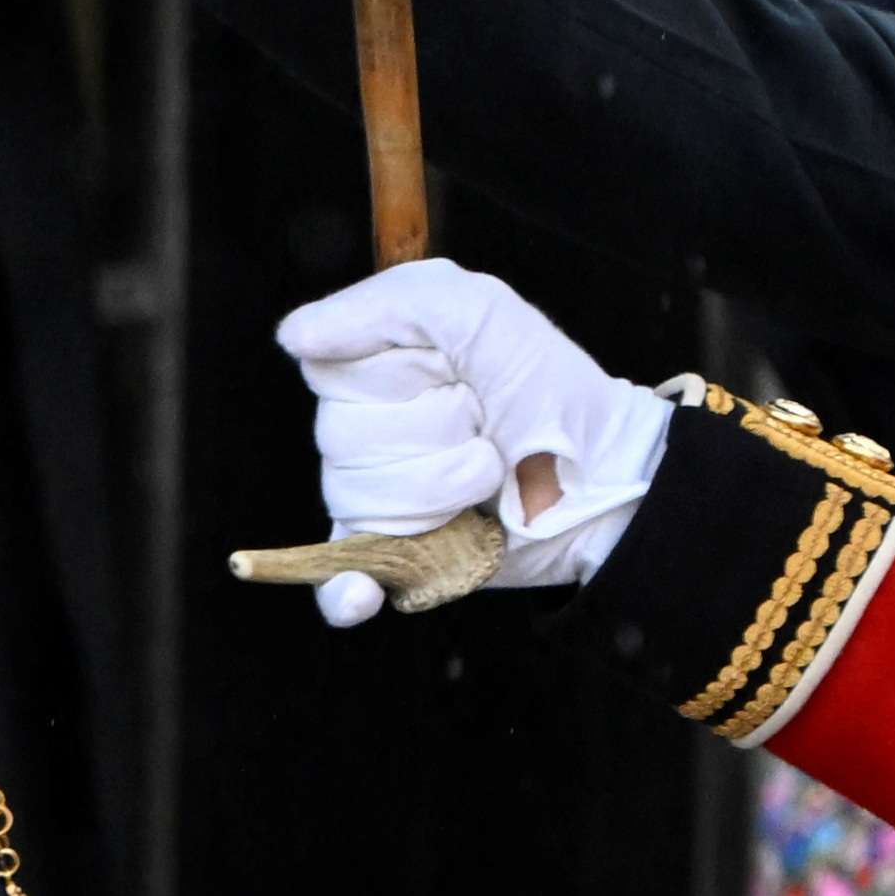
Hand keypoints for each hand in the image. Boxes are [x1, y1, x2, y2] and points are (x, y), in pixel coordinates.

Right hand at [255, 257, 670, 627]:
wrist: (600, 469)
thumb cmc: (543, 385)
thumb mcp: (478, 310)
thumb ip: (389, 303)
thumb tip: (294, 335)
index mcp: (372, 371)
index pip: (331, 374)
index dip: (394, 375)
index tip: (449, 367)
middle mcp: (360, 435)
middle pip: (342, 441)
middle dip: (428, 432)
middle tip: (481, 422)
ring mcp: (373, 502)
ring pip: (355, 501)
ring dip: (438, 488)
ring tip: (487, 475)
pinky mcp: (392, 560)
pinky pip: (336, 584)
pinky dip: (344, 591)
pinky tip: (362, 593)